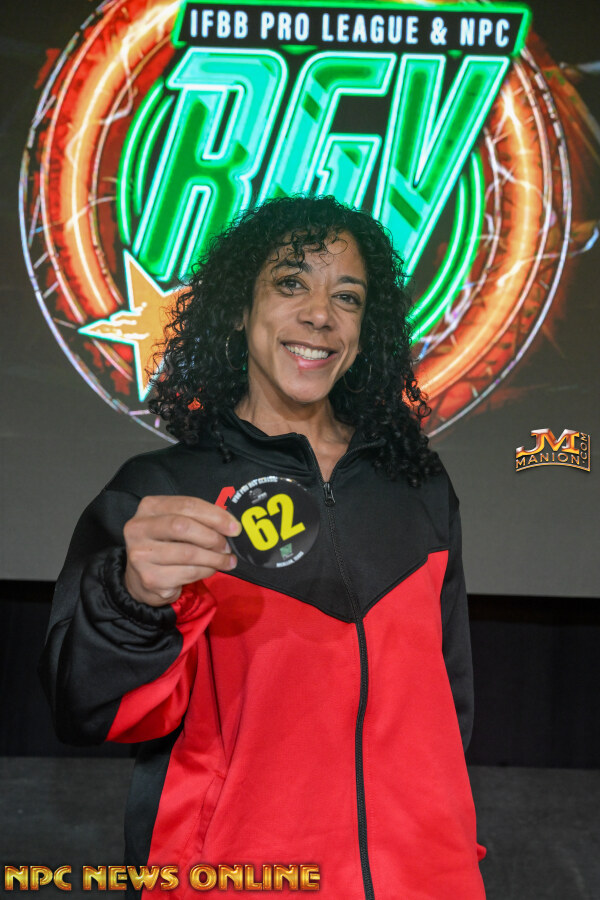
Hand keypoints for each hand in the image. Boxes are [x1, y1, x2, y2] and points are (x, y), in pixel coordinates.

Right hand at [123, 495, 240, 606]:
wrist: (141, 578)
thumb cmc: (165, 544)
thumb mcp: (175, 524)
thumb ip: (197, 519)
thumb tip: (231, 526)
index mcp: (149, 507)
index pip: (186, 505)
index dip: (215, 516)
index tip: (234, 527)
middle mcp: (139, 529)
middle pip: (183, 527)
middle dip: (212, 537)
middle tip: (227, 546)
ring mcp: (141, 555)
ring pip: (188, 553)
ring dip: (215, 558)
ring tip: (226, 560)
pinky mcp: (150, 578)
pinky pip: (188, 573)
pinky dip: (206, 571)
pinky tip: (211, 569)